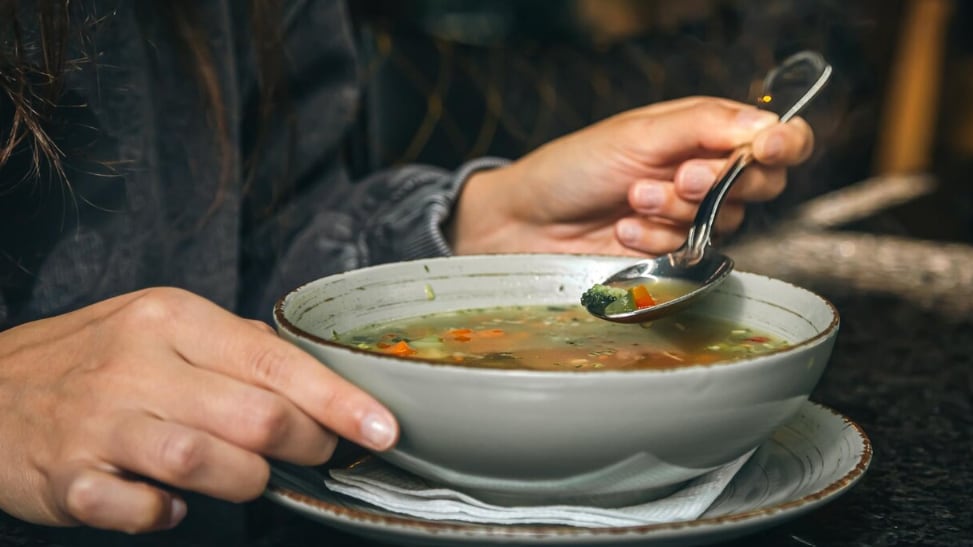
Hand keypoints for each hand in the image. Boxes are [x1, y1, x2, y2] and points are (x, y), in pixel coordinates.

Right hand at [0, 288, 397, 532]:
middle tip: (315, 451)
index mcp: (172, 318)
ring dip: (247, 481)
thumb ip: (235, 348)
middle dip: (305, 444)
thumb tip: (314, 380)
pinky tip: (173, 502)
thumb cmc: (94, 357)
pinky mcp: (68, 478)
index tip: (382, 428)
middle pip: (255, 417)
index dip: (338, 401)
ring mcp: (100, 423)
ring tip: (249, 476)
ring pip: (207, 463)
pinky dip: (169, 513)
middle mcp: (138, 365)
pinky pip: (142, 509)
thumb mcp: (161, 326)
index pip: (275, 360)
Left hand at [449, 97, 813, 255]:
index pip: (773, 136)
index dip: (784, 144)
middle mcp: (703, 171)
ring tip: (631, 199)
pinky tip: (624, 230)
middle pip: (761, 182)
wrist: (527, 223)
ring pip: (726, 220)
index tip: (767, 151)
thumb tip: (767, 126)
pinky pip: (693, 251)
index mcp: (702, 130)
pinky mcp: (672, 252)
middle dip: (718, 182)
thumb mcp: (637, 135)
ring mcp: (689, 213)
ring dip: (675, 210)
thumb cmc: (573, 167)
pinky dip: (657, 239)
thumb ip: (704, 126)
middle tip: (677, 175)